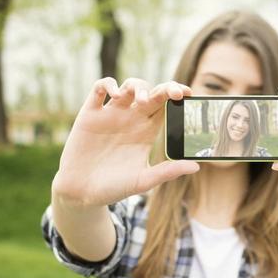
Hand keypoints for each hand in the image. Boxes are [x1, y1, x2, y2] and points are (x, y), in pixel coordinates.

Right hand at [51, 77, 199, 207]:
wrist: (81, 193)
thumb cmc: (114, 188)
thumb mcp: (143, 181)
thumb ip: (167, 172)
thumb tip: (196, 166)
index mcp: (146, 131)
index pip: (165, 106)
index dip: (176, 96)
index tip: (188, 94)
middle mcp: (131, 119)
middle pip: (151, 92)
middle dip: (165, 88)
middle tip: (175, 93)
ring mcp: (111, 114)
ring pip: (128, 87)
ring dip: (138, 86)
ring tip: (142, 99)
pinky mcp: (90, 114)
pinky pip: (99, 89)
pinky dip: (108, 84)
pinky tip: (115, 94)